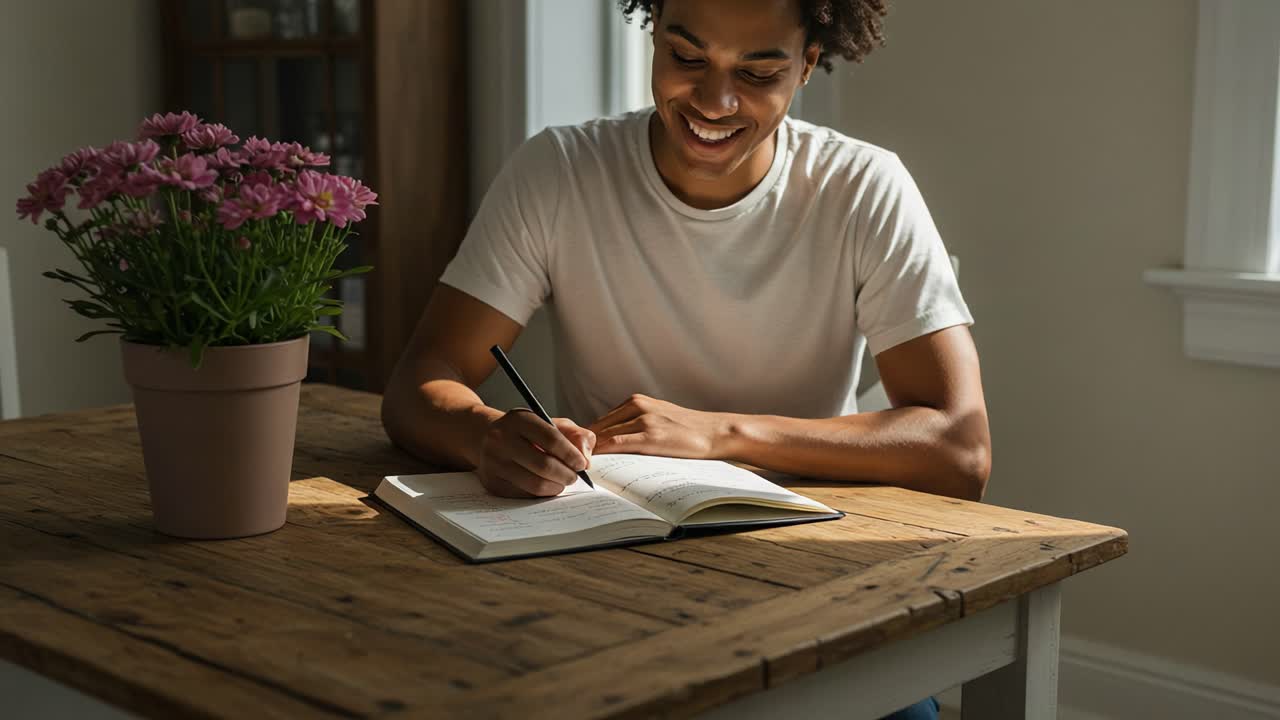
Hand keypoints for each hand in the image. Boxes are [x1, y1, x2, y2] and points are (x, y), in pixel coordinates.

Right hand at [476, 410, 594, 497]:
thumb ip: (576, 436)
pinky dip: (541, 493)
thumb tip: (586, 460)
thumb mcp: (553, 424)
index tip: (581, 464)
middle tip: (573, 477)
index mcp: (519, 419)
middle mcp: (501, 439)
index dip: (571, 455)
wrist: (487, 437)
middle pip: (544, 465)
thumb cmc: (527, 432)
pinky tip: (545, 485)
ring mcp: (494, 462)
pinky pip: (525, 495)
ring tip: (561, 482)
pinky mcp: (492, 482)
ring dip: (555, 487)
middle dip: (566, 475)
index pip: (551, 439)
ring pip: (535, 484)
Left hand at [587, 393, 732, 458]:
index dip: (585, 439)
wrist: (715, 432)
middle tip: (571, 464)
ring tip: (578, 468)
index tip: (576, 454)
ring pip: (603, 435)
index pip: (601, 422)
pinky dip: (602, 454)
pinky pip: (616, 444)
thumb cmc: (688, 430)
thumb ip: (634, 425)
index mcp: (636, 401)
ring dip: (589, 452)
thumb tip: (608, 443)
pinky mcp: (650, 434)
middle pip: (597, 427)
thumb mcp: (658, 418)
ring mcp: (643, 419)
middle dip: (583, 446)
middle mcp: (636, 405)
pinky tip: (595, 465)